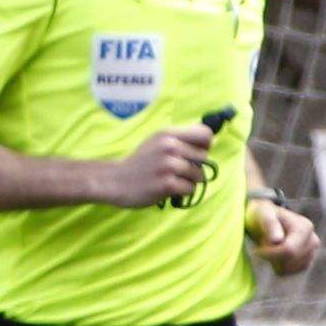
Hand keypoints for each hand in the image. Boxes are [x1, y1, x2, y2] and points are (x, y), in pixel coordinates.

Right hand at [93, 124, 215, 207]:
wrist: (115, 180)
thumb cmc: (140, 162)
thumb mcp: (157, 141)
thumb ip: (180, 139)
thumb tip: (210, 141)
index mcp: (168, 134)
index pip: (205, 135)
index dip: (205, 145)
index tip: (195, 153)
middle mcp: (170, 147)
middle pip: (204, 157)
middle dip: (195, 166)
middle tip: (178, 171)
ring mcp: (168, 166)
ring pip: (199, 175)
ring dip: (189, 181)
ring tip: (172, 180)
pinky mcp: (167, 184)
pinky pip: (190, 188)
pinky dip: (183, 192)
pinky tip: (169, 189)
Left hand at [248, 198, 322, 279]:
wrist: (267, 219)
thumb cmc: (263, 214)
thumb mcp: (263, 214)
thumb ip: (270, 224)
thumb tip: (277, 240)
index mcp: (304, 227)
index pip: (289, 250)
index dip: (270, 253)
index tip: (257, 250)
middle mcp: (312, 240)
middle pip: (290, 261)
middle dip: (272, 257)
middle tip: (262, 247)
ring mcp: (312, 252)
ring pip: (290, 269)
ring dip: (275, 262)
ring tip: (270, 248)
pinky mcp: (306, 262)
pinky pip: (291, 273)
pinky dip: (279, 267)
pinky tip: (274, 256)